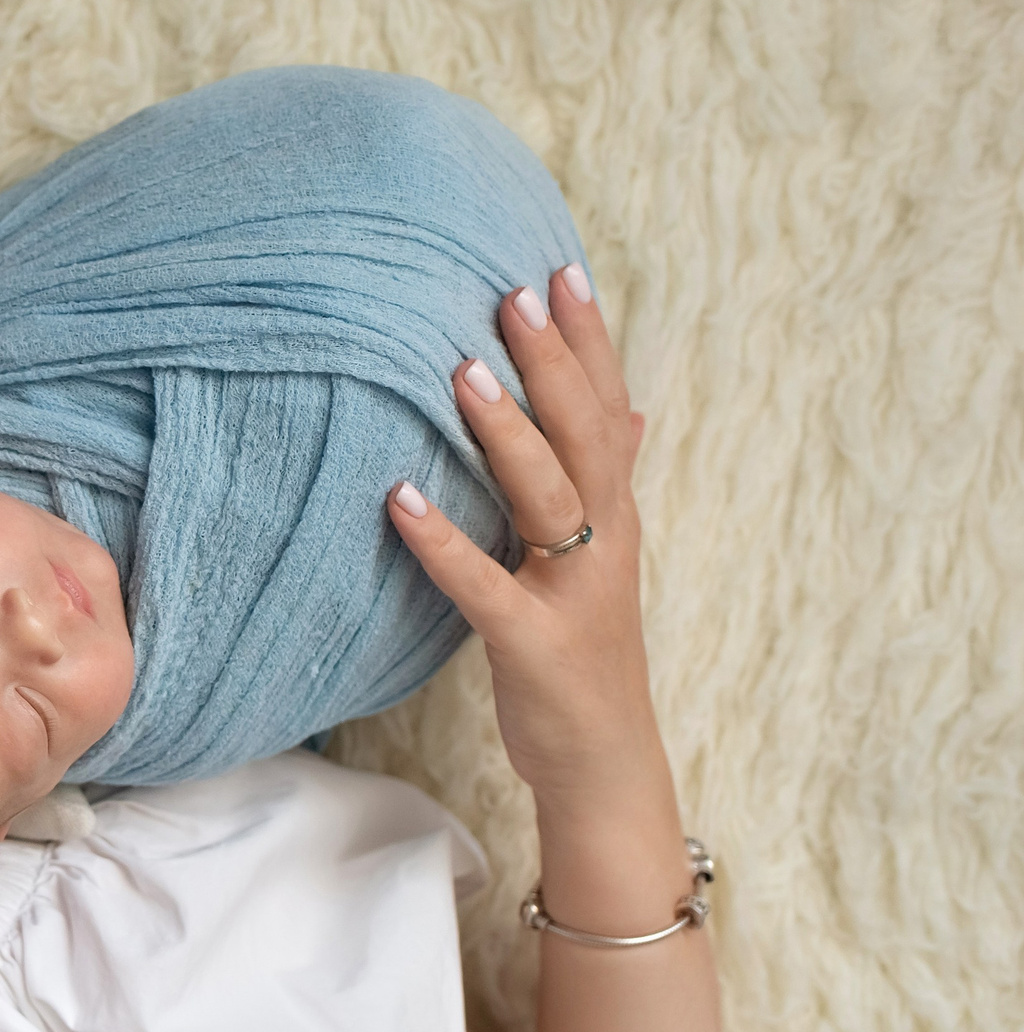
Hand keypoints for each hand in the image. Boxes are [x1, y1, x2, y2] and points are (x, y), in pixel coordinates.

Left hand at [385, 264, 661, 800]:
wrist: (603, 761)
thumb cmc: (588, 653)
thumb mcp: (603, 558)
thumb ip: (609, 482)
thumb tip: (631, 409)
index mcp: (614, 515)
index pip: (607, 409)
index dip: (588, 341)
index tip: (561, 269)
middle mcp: (603, 541)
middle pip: (583, 435)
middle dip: (552, 362)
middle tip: (514, 291)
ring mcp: (572, 591)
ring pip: (544, 496)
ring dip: (505, 434)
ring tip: (462, 372)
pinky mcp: (531, 643)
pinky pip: (482, 585)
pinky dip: (442, 541)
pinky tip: (399, 499)